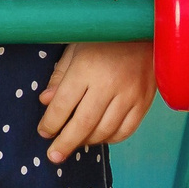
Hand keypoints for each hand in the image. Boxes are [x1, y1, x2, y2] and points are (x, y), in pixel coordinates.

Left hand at [36, 41, 156, 162]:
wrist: (143, 31)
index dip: (51, 123)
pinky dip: (110, 138)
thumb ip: (60, 76)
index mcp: (86, 68)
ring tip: (74, 145)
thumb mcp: (75, 48)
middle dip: (65, 143)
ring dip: (87, 142)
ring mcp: (129, 94)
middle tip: (53, 156)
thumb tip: (46, 102)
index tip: (43, 132)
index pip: (63, 104)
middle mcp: (108, 84)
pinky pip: (126, 130)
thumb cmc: (103, 38)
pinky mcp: (144, 101)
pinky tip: (98, 138)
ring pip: (105, 130)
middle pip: (83, 123)